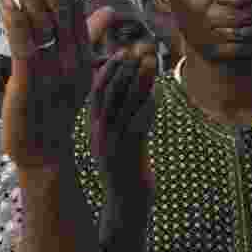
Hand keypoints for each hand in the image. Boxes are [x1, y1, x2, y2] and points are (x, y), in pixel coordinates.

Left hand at [1, 0, 92, 168]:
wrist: (45, 152)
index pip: (72, 3)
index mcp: (79, 49)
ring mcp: (53, 69)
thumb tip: (110, 9)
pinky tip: (8, 2)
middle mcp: (70, 55)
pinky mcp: (31, 84)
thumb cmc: (54, 108)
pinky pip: (25, 50)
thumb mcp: (75, 68)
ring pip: (42, 21)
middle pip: (60, 4)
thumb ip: (89, 36)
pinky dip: (17, 25)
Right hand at [86, 7, 156, 187]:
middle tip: (137, 48)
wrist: (127, 202)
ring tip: (149, 60)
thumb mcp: (116, 140)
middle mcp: (99, 133)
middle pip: (108, 93)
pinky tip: (156, 93)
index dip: (109, 70)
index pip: (96, 92)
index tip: (122, 52)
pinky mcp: (129, 153)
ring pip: (123, 105)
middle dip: (123, 68)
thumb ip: (120, 116)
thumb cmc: (126, 168)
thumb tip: (133, 90)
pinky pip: (138, 124)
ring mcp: (112, 143)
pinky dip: (147, 106)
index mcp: (94, 128)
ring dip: (138, 80)